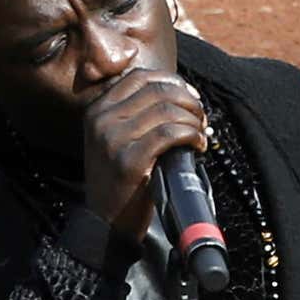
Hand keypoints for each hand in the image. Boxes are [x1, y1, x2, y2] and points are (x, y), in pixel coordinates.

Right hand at [81, 68, 208, 241]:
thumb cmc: (120, 182)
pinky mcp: (129, 160)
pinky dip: (192, 136)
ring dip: (194, 119)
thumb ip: (136, 115)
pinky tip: (197, 146)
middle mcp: (102, 119)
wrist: (104, 223)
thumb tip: (181, 95)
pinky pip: (171, 134)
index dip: (172, 82)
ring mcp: (113, 138)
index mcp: (97, 109)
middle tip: (201, 118)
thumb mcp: (115, 140)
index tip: (191, 96)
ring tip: (200, 133)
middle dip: (189, 101)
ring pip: (168, 110)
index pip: (140, 77)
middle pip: (158, 90)